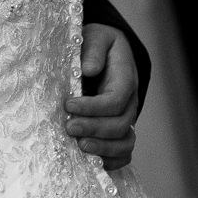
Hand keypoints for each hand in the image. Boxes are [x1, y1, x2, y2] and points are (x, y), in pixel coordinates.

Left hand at [67, 24, 138, 169]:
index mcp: (124, 79)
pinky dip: (111, 160)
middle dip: (94, 128)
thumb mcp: (96, 37)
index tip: (68, 104)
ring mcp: (126, 118)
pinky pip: (123, 152)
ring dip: (103, 148)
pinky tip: (90, 161)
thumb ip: (94, 50)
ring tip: (79, 147)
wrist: (108, 51)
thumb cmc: (98, 44)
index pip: (115, 99)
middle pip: (120, 124)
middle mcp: (129, 102)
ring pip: (125, 142)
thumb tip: (89, 69)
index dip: (93, 107)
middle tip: (68, 127)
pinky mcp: (119, 130)